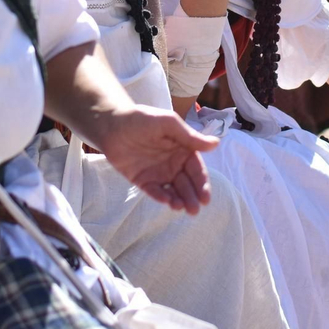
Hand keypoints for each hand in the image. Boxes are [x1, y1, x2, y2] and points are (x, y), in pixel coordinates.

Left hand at [97, 106, 218, 213]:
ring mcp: (158, 173)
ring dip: (178, 200)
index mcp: (183, 150)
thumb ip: (189, 137)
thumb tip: (216, 144)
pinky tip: (166, 201)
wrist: (112, 124)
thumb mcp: (168, 124)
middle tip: (194, 210)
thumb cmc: (143, 119)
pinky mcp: (142, 180)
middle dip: (192, 198)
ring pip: (173, 191)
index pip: (197, 170)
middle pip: (187, 184)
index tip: (205, 198)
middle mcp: (173, 164)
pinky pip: (154, 191)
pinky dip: (160, 197)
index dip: (202, 184)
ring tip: (180, 207)